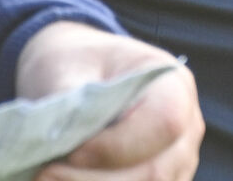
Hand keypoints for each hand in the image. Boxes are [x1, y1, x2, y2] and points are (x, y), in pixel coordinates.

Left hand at [16, 21, 203, 179]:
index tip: (68, 151)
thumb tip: (62, 144)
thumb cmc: (76, 63)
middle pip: (155, 171)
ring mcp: (180, 159)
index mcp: (173, 83)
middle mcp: (188, 123)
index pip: (163, 124)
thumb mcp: (67, 70)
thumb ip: (71, 107)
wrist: (80, 71)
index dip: (114, 147)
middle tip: (44, 174)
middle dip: (93, 180)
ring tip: (49, 178)